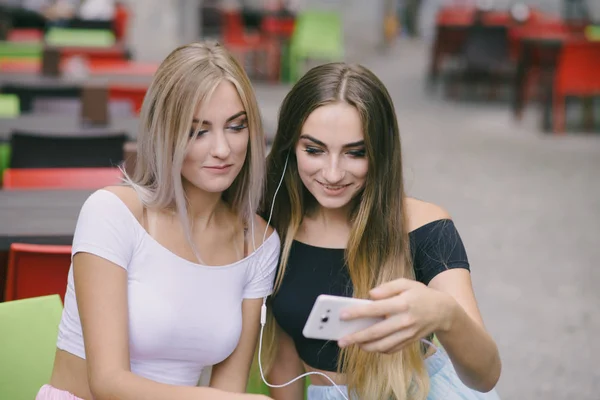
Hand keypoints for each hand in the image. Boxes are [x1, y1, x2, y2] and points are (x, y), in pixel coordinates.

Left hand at [337, 279, 455, 353]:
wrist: (443, 311)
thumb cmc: (420, 294)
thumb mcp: (406, 283)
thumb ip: (387, 287)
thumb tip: (370, 295)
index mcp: (402, 303)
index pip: (376, 309)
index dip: (358, 312)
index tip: (343, 315)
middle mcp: (405, 321)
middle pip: (377, 332)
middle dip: (357, 337)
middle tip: (341, 341)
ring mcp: (408, 334)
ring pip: (383, 345)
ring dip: (366, 347)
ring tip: (353, 344)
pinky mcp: (409, 342)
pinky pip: (391, 349)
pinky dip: (378, 350)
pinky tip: (368, 346)